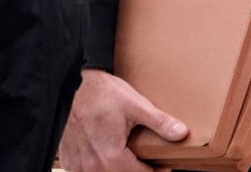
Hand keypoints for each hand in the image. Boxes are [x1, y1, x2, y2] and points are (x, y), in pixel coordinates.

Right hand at [56, 67, 186, 171]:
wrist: (69, 85)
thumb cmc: (100, 93)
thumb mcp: (135, 105)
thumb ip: (159, 122)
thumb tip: (181, 133)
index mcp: (111, 157)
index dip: (156, 171)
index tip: (164, 165)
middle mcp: (93, 168)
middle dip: (136, 170)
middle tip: (146, 157)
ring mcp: (79, 167)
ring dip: (117, 168)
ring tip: (125, 153)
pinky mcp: (69, 162)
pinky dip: (99, 166)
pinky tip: (104, 152)